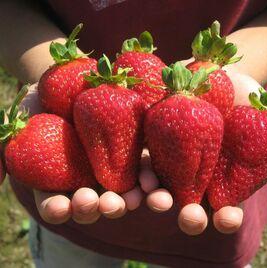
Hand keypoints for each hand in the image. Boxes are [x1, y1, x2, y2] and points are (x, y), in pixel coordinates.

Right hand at [19, 84, 144, 223]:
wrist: (67, 83)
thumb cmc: (36, 105)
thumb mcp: (14, 125)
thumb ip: (1, 152)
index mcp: (57, 182)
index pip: (55, 203)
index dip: (57, 208)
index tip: (61, 206)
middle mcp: (84, 181)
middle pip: (91, 204)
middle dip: (96, 208)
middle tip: (100, 203)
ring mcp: (109, 170)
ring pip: (119, 195)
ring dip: (126, 202)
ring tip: (132, 200)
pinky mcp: (129, 155)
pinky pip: (140, 171)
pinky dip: (146, 180)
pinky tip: (151, 182)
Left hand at [140, 71, 266, 235]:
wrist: (215, 72)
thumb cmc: (246, 99)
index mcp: (221, 180)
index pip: (225, 209)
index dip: (227, 218)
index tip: (227, 218)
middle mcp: (193, 177)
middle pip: (188, 205)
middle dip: (189, 216)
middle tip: (190, 216)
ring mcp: (169, 162)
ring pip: (160, 189)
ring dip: (155, 199)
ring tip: (155, 199)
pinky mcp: (151, 143)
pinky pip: (143, 161)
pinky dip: (140, 171)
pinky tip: (139, 177)